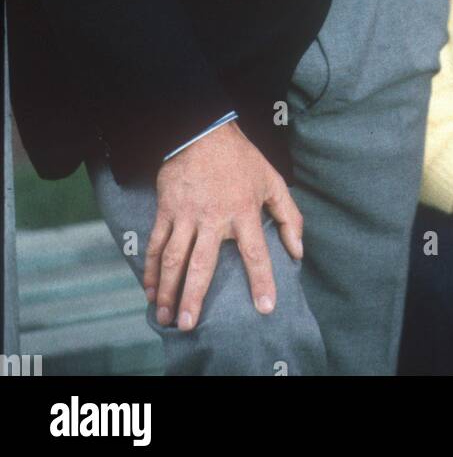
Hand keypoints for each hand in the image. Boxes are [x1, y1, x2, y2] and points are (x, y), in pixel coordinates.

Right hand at [144, 121, 303, 331]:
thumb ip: (290, 216)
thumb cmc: (242, 159)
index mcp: (243, 211)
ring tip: (166, 316)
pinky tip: (150, 291)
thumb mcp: (273, 181)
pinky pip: (155, 244)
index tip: (265, 307)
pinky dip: (150, 269)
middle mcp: (213, 217)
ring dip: (168, 289)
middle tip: (188, 325)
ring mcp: (186, 215)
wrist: (203, 131)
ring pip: (173, 258)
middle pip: (202, 264)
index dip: (262, 280)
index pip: (255, 252)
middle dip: (194, 296)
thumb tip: (299, 251)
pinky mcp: (166, 210)